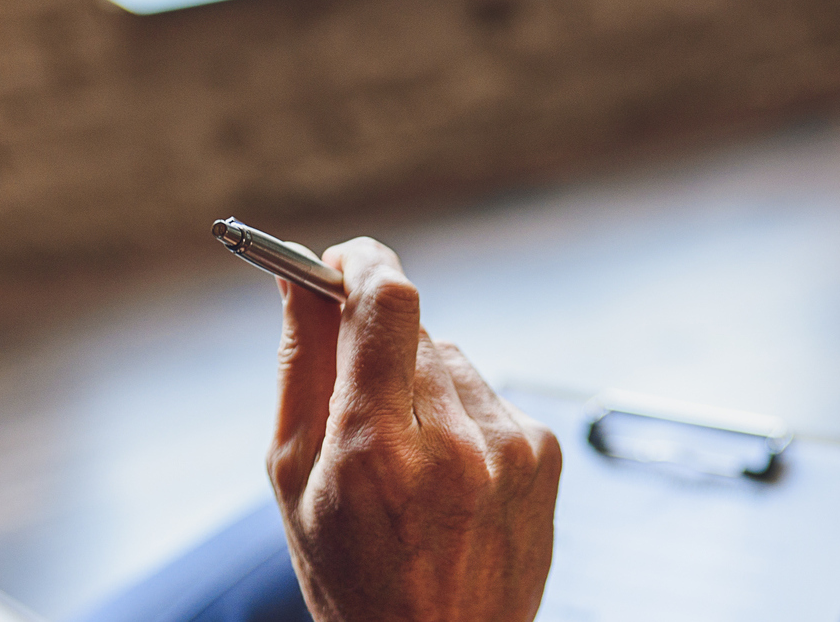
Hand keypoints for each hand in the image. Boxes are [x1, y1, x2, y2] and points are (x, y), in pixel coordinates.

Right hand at [270, 238, 560, 621]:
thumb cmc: (354, 577)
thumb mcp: (296, 480)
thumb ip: (302, 367)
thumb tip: (300, 281)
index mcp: (379, 449)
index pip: (386, 302)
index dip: (360, 263)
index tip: (339, 262)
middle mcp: (456, 443)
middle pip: (416, 328)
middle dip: (378, 342)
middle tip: (355, 387)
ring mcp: (511, 448)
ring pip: (454, 360)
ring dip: (423, 385)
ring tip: (407, 460)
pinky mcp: (544, 456)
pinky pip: (490, 397)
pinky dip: (464, 419)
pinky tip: (448, 477)